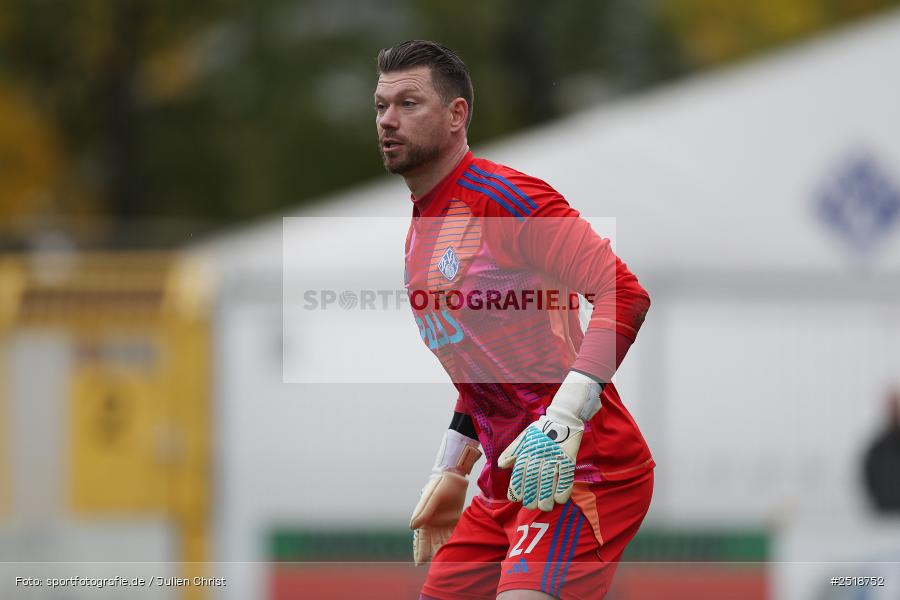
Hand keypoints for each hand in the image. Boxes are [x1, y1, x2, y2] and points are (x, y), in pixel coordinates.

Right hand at [409, 470, 468, 564]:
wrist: (455, 476)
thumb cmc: (440, 485)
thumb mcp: (432, 497)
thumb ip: (424, 511)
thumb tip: (412, 527)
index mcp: (424, 518)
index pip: (420, 538)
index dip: (419, 550)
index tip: (419, 563)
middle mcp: (432, 522)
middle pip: (430, 542)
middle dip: (431, 554)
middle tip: (433, 568)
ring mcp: (443, 522)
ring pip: (442, 540)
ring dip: (442, 551)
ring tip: (444, 565)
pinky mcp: (454, 520)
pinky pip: (453, 534)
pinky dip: (453, 544)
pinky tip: (454, 553)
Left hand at [498, 370, 601, 510]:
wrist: (562, 418)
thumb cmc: (540, 431)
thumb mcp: (522, 438)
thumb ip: (511, 452)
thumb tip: (501, 465)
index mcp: (526, 451)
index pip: (518, 472)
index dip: (516, 487)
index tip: (516, 498)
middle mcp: (538, 455)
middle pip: (532, 480)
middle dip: (530, 496)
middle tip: (531, 505)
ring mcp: (553, 457)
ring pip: (548, 481)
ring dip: (545, 497)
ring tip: (544, 506)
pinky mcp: (567, 458)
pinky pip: (565, 476)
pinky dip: (562, 489)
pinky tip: (559, 499)